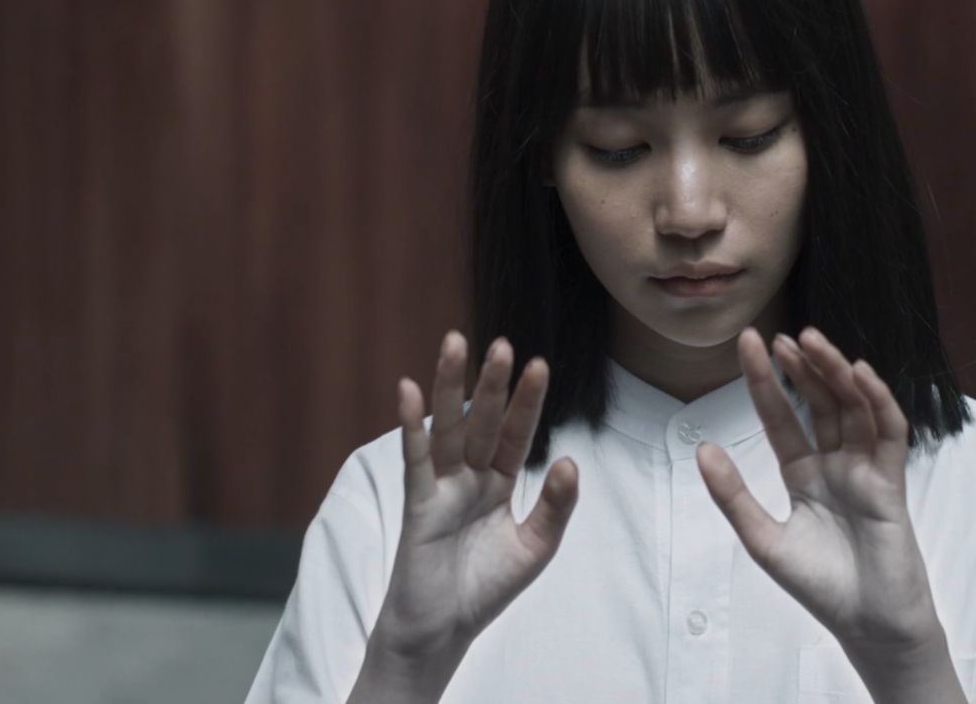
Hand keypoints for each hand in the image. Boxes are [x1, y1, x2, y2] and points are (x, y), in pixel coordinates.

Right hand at [371, 331, 579, 659]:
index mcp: (499, 484)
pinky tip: (407, 389)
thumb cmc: (485, 589)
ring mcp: (441, 487)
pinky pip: (414, 459)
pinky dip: (410, 425)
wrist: (443, 632)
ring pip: (447, 428)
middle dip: (491, 383)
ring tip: (455, 342)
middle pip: (481, 421)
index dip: (527, 402)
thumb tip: (568, 459)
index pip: (515, 434)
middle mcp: (469, 477)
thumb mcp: (535, 547)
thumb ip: (555, 506)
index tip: (540, 364)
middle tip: (500, 342)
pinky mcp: (417, 505)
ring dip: (450, 386)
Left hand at [695, 327, 941, 652]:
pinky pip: (888, 433)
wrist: (868, 625)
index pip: (781, 416)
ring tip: (812, 342)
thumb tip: (701, 449)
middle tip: (779, 336)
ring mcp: (865, 470)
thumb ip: (734, 496)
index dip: (765, 381)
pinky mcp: (892, 483)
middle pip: (818, 403)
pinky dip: (877, 401)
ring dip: (834, 373)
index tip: (748, 344)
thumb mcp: (764, 540)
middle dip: (801, 368)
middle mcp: (835, 464)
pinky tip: (860, 374)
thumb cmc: (820, 587)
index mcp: (802, 474)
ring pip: (852, 408)